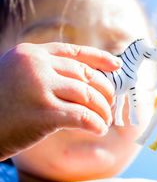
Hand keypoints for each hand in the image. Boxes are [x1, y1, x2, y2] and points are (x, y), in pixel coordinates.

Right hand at [0, 42, 120, 160]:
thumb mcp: (15, 75)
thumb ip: (44, 70)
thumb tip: (83, 79)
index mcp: (32, 54)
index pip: (75, 52)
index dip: (100, 58)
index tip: (117, 65)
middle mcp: (37, 66)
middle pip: (86, 75)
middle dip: (104, 90)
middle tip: (110, 103)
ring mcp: (39, 87)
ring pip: (87, 95)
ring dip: (102, 110)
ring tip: (105, 120)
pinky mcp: (43, 113)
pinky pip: (82, 116)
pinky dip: (95, 123)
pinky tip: (98, 129)